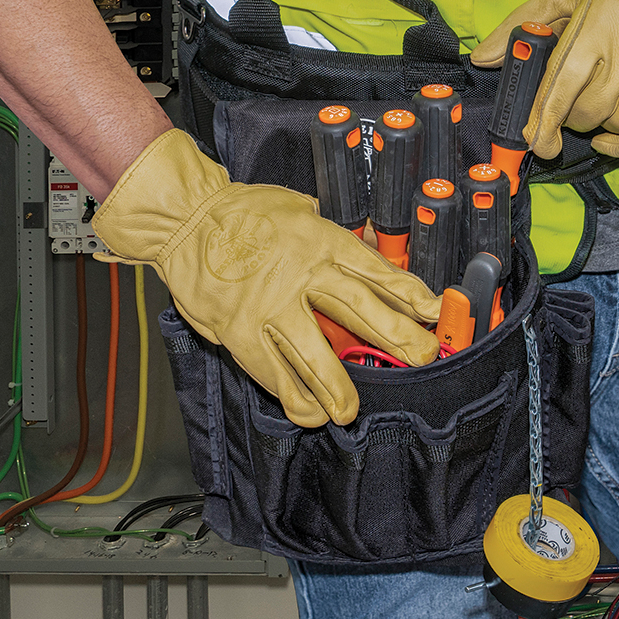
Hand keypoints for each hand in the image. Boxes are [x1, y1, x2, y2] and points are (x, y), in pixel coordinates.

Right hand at [92, 129, 440, 426]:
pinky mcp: (241, 331)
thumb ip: (331, 232)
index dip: (409, 293)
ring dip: (338, 388)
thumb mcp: (297, 207)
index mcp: (320, 241)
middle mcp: (301, 274)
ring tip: (350, 410)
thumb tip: (366, 244)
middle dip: (396, 338)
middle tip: (420, 358)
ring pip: (314, 356)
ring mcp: (271, 306)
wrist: (185, 219)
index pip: (375, 271)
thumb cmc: (241, 212)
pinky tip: (308, 411)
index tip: (434, 312)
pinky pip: (273, 372)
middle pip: (359, 311)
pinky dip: (292, 396)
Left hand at [471, 0, 618, 157]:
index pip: (561, 87)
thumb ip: (525, 23)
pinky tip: (617, 129)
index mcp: (602, 23)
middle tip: (586, 92)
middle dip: (575, 113)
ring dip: (603, 121)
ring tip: (615, 91)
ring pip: (612, 127)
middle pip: (584, 113)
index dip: (543, 121)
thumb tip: (482, 57)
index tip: (536, 140)